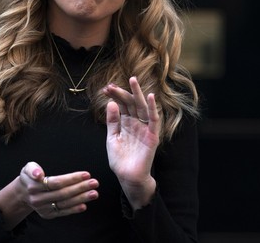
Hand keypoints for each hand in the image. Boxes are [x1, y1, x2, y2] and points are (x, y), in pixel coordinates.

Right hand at [0, 161, 98, 227]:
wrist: (23, 193)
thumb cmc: (30, 177)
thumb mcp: (28, 168)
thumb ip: (33, 169)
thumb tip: (38, 174)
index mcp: (35, 186)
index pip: (57, 183)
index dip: (72, 179)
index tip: (86, 174)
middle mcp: (39, 199)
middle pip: (63, 193)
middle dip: (81, 188)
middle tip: (95, 183)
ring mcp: (43, 208)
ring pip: (64, 204)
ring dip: (81, 199)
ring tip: (94, 193)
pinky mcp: (48, 214)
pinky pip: (62, 212)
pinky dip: (74, 210)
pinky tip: (84, 205)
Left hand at [103, 76, 159, 208]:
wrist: (128, 177)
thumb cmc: (120, 160)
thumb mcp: (112, 138)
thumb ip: (112, 122)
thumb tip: (111, 103)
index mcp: (126, 123)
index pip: (122, 105)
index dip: (115, 96)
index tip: (106, 89)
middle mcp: (136, 123)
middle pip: (130, 104)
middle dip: (122, 93)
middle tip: (111, 85)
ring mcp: (145, 128)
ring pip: (141, 107)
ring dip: (137, 93)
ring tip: (132, 80)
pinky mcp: (152, 136)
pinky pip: (154, 119)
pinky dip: (152, 108)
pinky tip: (150, 96)